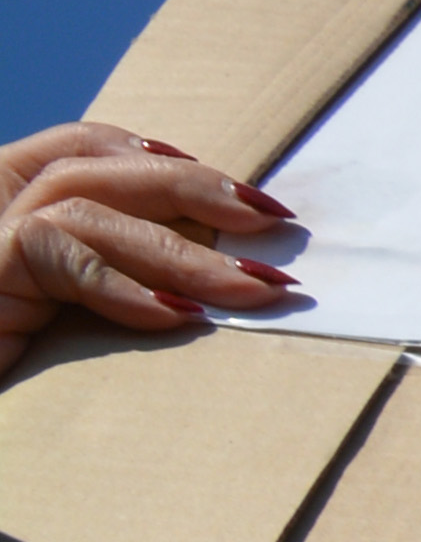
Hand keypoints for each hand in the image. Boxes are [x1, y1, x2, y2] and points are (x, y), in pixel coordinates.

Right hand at [0, 123, 300, 367]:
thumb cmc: (22, 389)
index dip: (159, 158)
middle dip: (191, 190)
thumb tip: (224, 282)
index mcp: (10, 212)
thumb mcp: (75, 324)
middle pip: (93, 167)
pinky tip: (180, 317)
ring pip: (83, 207)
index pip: (81, 152)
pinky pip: (54, 255)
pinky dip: (122, 284)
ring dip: (180, 249)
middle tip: (274, 223)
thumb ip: (120, 283)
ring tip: (256, 289)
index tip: (239, 191)